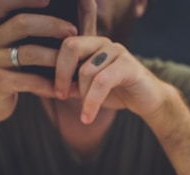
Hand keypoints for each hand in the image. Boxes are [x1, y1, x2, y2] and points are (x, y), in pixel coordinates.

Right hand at [0, 0, 95, 122]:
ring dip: (55, 58)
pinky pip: (28, 80)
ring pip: (27, 52)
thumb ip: (49, 21)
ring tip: (75, 64)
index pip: (3, 0)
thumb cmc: (20, 66)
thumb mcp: (28, 42)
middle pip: (22, 23)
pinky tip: (63, 89)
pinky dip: (49, 84)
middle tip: (74, 33)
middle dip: (52, 26)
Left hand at [53, 35, 169, 124]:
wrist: (148, 101)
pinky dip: (91, 102)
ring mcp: (117, 51)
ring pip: (86, 70)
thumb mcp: (86, 90)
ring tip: (86, 112)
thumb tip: (41, 88)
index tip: (55, 91)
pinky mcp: (128, 65)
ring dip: (83, 95)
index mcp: (92, 45)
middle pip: (71, 47)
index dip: (55, 68)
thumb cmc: (117, 93)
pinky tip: (88, 117)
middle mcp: (103, 43)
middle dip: (62, 74)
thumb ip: (68, 86)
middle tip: (61, 96)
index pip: (64, 45)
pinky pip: (101, 82)